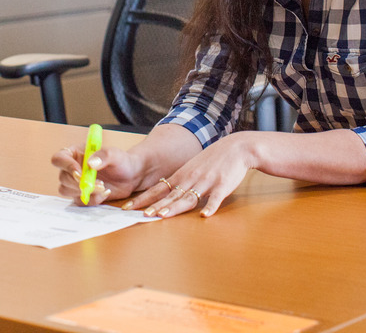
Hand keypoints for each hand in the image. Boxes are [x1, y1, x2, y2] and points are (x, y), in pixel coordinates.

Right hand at [52, 145, 142, 206]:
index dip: (65, 165)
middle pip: (62, 178)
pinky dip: (92, 199)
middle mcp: (72, 168)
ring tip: (103, 186)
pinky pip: (80, 201)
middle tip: (98, 182)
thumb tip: (90, 163)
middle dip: (78, 182)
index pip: (59, 158)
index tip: (79, 171)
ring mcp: (76, 183)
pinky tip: (105, 192)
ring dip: (85, 191)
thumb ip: (103, 156)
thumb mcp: (114, 154)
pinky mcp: (83, 195)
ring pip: (67, 191)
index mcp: (75, 154)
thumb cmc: (121, 161)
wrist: (131, 176)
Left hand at [129, 132, 254, 218]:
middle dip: (156, 206)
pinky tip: (205, 215)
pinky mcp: (222, 186)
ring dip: (176, 207)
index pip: (159, 189)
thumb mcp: (192, 168)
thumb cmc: (213, 160)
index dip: (144, 198)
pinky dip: (210, 206)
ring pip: (189, 197)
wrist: (235, 148)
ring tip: (164, 216)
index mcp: (182, 175)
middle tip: (141, 215)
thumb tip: (164, 193)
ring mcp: (206, 182)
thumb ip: (180, 181)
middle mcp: (191, 179)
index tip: (129, 207)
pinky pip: (216, 198)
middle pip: (170, 195)